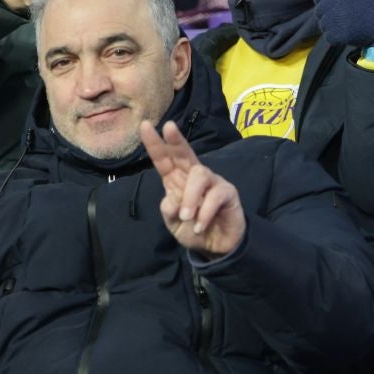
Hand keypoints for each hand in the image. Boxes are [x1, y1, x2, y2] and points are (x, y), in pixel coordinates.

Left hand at [142, 119, 245, 257]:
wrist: (217, 247)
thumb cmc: (193, 230)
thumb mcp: (173, 224)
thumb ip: (169, 210)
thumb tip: (172, 200)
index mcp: (176, 180)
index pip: (164, 160)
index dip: (155, 144)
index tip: (145, 126)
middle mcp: (194, 176)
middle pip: (184, 153)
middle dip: (176, 140)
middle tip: (169, 127)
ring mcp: (212, 182)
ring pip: (199, 174)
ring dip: (190, 197)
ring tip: (186, 217)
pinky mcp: (228, 192)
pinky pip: (215, 196)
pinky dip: (204, 213)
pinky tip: (200, 226)